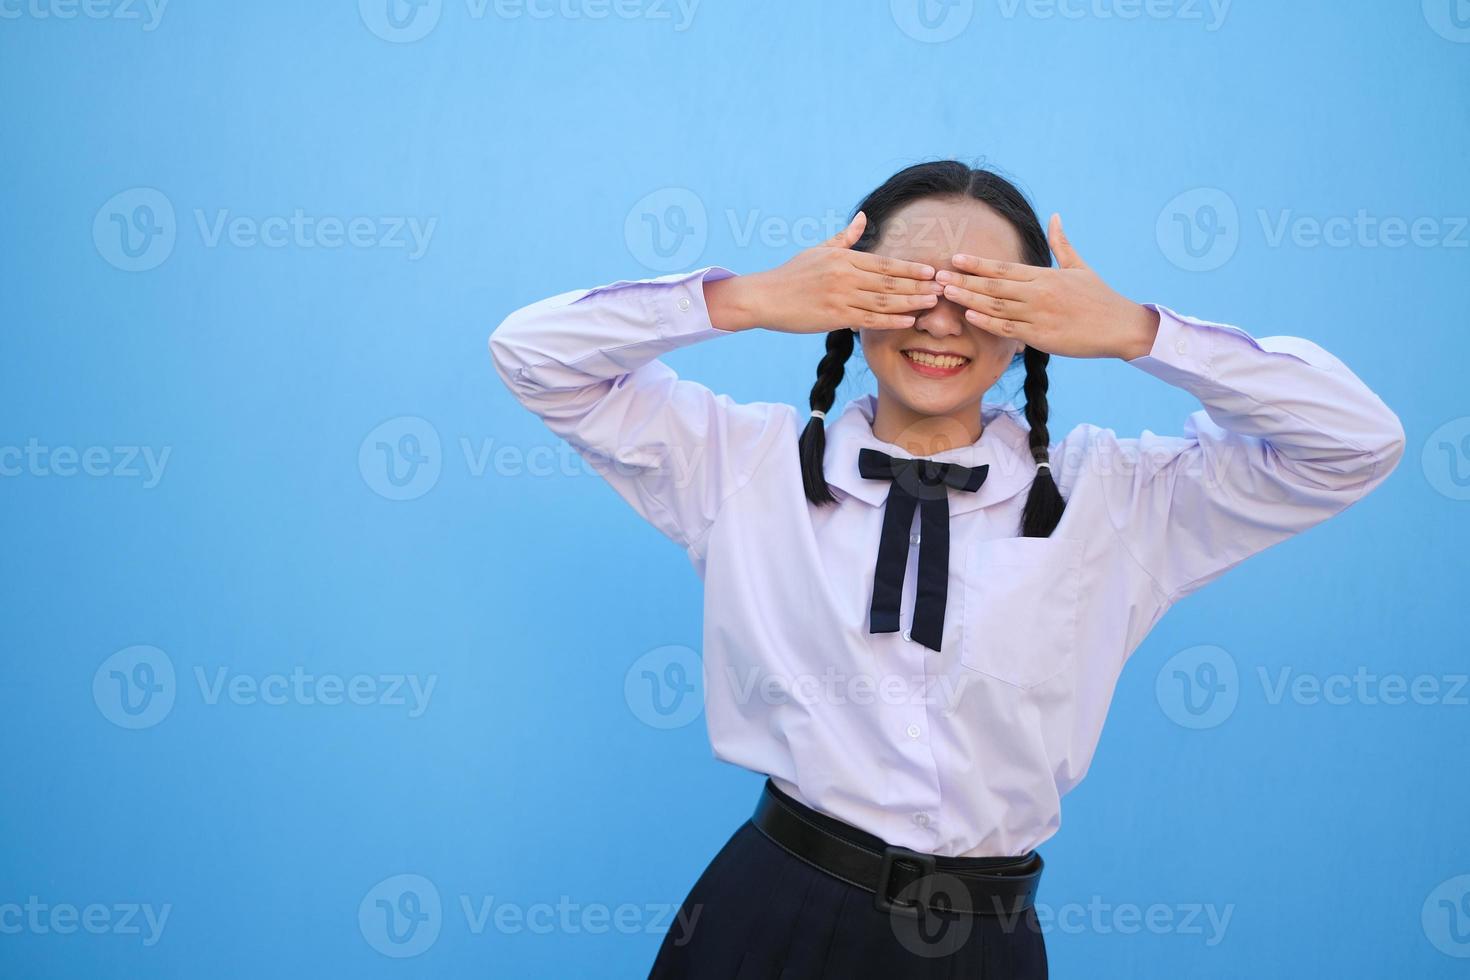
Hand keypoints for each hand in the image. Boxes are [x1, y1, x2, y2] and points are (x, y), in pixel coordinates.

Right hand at [704, 212, 943, 333]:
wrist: (764, 297)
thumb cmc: (792, 274)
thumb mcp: (819, 250)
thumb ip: (846, 237)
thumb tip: (864, 217)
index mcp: (844, 258)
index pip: (885, 263)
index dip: (911, 267)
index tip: (932, 270)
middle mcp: (845, 276)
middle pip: (890, 281)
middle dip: (919, 284)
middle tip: (944, 287)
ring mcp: (840, 297)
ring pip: (884, 300)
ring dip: (911, 302)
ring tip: (933, 302)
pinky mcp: (834, 317)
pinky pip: (869, 319)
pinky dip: (891, 320)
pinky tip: (908, 321)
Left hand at [934, 213, 1159, 359]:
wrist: (1120, 327)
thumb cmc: (1099, 297)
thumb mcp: (1079, 267)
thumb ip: (1061, 243)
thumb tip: (1056, 216)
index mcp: (1045, 276)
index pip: (1004, 268)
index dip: (978, 263)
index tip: (956, 258)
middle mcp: (1039, 293)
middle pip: (994, 286)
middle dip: (964, 280)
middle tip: (938, 276)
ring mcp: (1039, 316)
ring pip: (996, 306)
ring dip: (969, 299)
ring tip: (946, 293)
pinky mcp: (1041, 337)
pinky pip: (1008, 329)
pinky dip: (987, 322)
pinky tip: (969, 316)